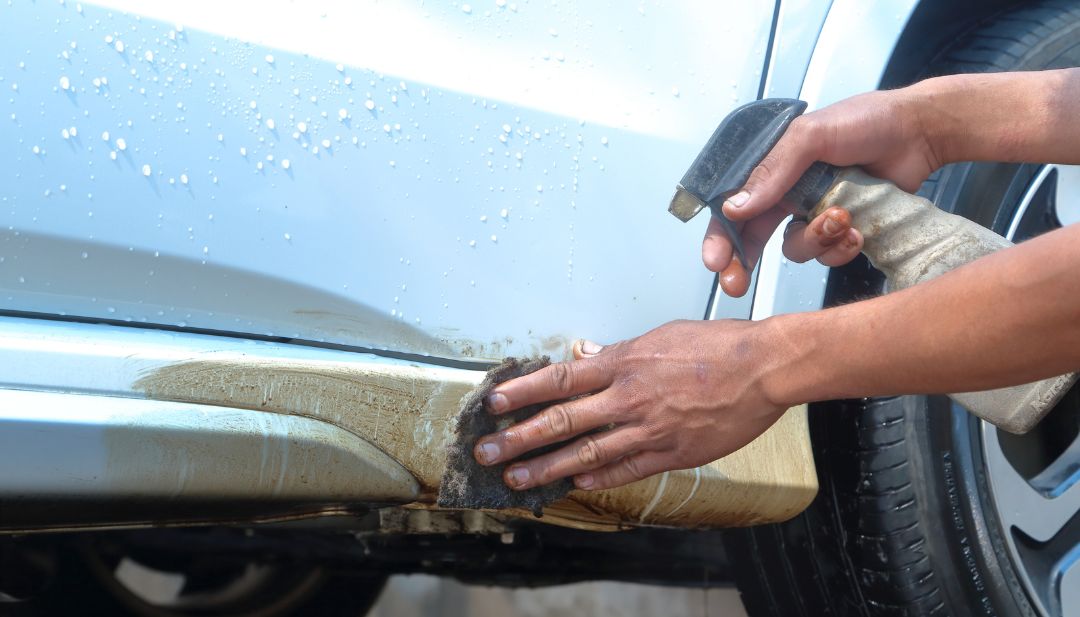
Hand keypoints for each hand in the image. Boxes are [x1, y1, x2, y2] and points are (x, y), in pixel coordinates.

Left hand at [471, 320, 788, 491]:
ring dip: (547, 467)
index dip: (522, 392)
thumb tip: (584, 354)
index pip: (560, 378)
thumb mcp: (661, 334)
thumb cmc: (718, 345)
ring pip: (586, 452)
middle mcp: (628, 397)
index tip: (494, 403)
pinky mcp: (671, 453)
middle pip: (562, 420)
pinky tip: (573, 483)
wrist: (763, 367)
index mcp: (624, 362)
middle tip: (487, 451)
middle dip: (519, 438)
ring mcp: (649, 429)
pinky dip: (597, 477)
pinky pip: (626, 469)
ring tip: (517, 478)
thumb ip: (619, 351)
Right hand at [704, 88, 945, 296]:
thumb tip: (735, 207)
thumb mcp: (811, 136)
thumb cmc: (866, 121)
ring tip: (842, 219)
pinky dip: (842, 247)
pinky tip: (858, 228)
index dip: (720, 236)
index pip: (733, 207)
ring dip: (816, 241)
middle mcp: (788, 194)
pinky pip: (829, 255)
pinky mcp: (843, 229)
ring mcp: (815, 213)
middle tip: (736, 286)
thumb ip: (773, 171)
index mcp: (772, 169)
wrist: (919, 132)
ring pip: (796, 249)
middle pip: (753, 238)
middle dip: (743, 264)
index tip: (716, 262)